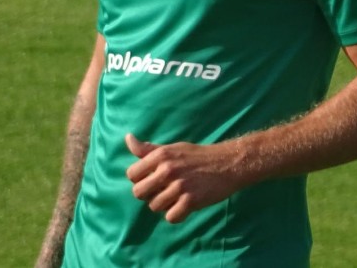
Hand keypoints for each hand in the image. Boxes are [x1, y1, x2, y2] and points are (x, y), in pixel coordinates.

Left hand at [124, 133, 244, 223]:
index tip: (152, 180)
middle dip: (148, 195)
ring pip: (154, 207)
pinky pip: (171, 217)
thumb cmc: (198, 156)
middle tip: (162, 191)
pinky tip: (184, 206)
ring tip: (175, 198)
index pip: (132, 175)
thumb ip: (148, 149)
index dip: (140, 180)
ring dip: (163, 205)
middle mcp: (167, 169)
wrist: (228, 163)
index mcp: (161, 155)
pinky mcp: (191, 201)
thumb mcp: (172, 148)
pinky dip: (176, 215)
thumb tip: (128, 138)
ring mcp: (179, 186)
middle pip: (138, 193)